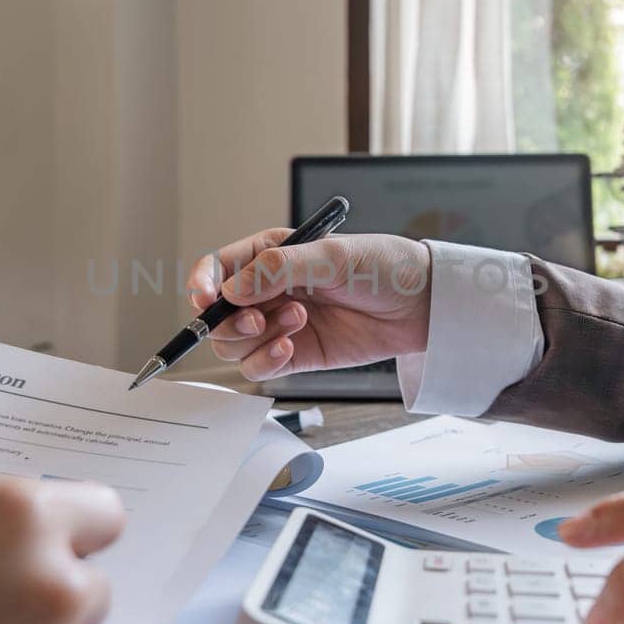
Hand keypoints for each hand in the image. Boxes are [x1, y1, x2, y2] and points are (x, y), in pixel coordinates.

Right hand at [185, 229, 431, 380]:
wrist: (422, 306)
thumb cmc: (384, 267)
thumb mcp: (332, 256)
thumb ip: (278, 269)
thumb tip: (231, 289)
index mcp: (270, 254)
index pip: (217, 268)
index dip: (202, 283)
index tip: (204, 298)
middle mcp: (268, 290)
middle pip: (217, 314)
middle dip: (230, 320)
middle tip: (261, 316)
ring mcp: (279, 324)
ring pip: (233, 344)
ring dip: (255, 338)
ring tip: (297, 322)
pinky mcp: (294, 355)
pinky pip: (257, 368)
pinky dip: (265, 362)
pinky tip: (290, 348)